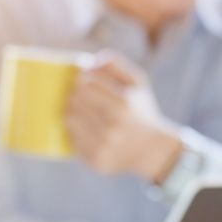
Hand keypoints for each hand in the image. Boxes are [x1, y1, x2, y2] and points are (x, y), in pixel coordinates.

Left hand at [65, 52, 182, 181]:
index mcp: (124, 104)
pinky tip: (83, 126)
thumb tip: (90, 60)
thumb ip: (116, 65)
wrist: (151, 150)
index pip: (86, 83)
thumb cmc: (141, 111)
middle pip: (75, 100)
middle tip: (78, 93)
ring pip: (69, 119)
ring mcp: (103, 145)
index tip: (82, 79)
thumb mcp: (138, 83)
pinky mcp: (95, 161)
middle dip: (74, 93)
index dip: (80, 78)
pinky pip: (72, 139)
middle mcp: (113, 126)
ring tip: (79, 108)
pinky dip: (74, 130)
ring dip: (70, 110)